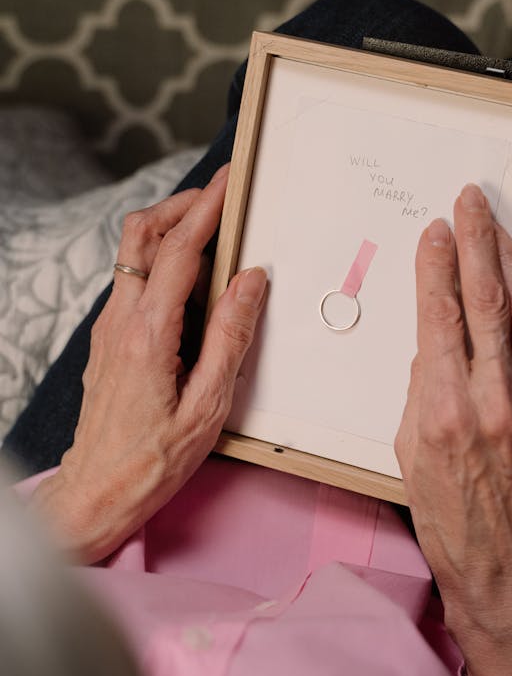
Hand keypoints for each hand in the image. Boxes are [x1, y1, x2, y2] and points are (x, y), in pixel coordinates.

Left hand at [34, 165, 266, 563]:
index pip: (179, 249)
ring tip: (213, 232)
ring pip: (134, 254)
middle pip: (143, 234)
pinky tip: (192, 282)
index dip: (206, 208)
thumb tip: (250, 282)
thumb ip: (231, 336)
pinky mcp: (108, 339)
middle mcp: (120, 321)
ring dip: (171, 230)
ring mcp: (108, 328)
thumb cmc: (153, 460)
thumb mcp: (208, 405)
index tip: (227, 183)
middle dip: (182, 204)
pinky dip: (163, 261)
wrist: (96, 492)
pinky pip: (134, 281)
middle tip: (219, 197)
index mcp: (149, 334)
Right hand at [395, 184, 511, 675]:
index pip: (439, 317)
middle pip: (486, 302)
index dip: (435, 266)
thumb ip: (420, 388)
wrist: (509, 572)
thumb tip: (434, 340)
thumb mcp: (408, 453)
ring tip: (499, 222)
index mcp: (444, 413)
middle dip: (475, 243)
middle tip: (470, 204)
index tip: (434, 233)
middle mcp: (495, 402)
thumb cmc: (451, 521)